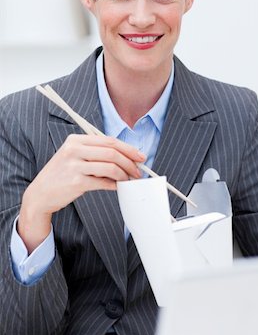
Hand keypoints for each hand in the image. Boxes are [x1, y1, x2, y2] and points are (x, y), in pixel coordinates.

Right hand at [18, 134, 145, 252]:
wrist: (40, 193)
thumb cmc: (61, 174)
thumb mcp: (73, 156)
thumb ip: (95, 152)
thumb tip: (125, 156)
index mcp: (76, 140)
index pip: (109, 140)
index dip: (128, 148)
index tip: (140, 156)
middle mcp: (74, 149)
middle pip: (112, 152)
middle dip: (130, 162)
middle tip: (138, 171)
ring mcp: (74, 165)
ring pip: (110, 167)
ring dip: (124, 175)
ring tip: (129, 180)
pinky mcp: (76, 182)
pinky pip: (103, 182)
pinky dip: (114, 185)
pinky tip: (117, 187)